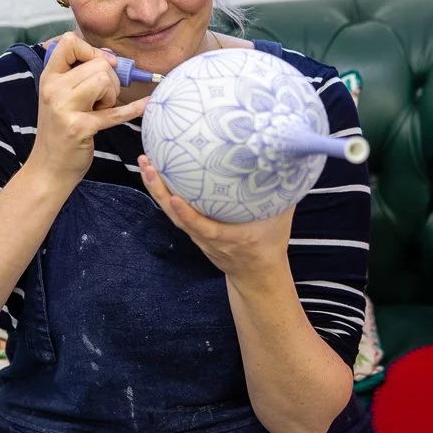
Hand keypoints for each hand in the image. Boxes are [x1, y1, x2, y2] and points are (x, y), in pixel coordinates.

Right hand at [31, 32, 148, 183]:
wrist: (48, 168)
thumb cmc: (60, 130)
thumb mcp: (60, 97)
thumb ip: (78, 76)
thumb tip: (111, 58)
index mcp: (49, 78)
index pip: (68, 42)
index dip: (91, 49)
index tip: (101, 65)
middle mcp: (53, 89)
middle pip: (98, 64)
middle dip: (111, 79)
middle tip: (102, 99)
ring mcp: (64, 108)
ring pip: (105, 80)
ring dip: (112, 95)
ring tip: (100, 110)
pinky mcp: (80, 127)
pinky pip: (115, 112)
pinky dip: (133, 109)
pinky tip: (145, 104)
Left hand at [137, 154, 293, 281]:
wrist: (257, 274)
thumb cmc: (270, 244)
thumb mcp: (281, 219)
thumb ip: (281, 192)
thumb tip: (286, 158)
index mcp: (230, 238)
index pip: (204, 228)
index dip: (188, 216)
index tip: (174, 198)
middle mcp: (208, 238)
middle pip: (177, 216)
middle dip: (160, 191)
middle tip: (149, 164)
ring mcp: (198, 236)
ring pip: (171, 213)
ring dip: (156, 188)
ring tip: (146, 163)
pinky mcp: (193, 232)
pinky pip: (175, 212)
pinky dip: (164, 193)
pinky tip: (158, 174)